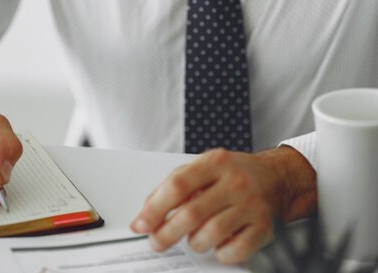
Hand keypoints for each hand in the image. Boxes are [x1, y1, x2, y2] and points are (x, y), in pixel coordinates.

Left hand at [130, 146, 316, 264]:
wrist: (274, 177)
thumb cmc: (232, 174)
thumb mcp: (203, 168)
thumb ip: (173, 186)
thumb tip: (145, 214)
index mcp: (215, 162)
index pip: (178, 185)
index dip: (155, 208)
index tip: (141, 223)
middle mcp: (235, 181)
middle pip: (192, 213)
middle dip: (167, 233)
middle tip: (157, 242)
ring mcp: (251, 204)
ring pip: (211, 234)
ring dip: (195, 242)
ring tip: (194, 238)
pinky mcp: (263, 227)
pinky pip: (234, 250)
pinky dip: (220, 253)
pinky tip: (217, 245)